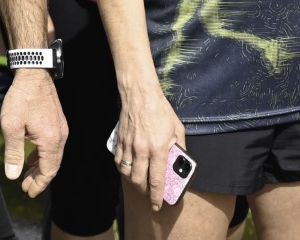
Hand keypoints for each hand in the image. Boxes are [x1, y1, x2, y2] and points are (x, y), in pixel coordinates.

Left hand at [0, 69, 66, 197]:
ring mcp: (61, 128)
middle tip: (26, 187)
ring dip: (40, 167)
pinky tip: (32, 156)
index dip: (39, 184)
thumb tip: (13, 176)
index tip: (28, 193)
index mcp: (51, 141)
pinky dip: (42, 154)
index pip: (48, 171)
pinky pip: (52, 145)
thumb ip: (13, 153)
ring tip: (27, 175)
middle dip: (39, 178)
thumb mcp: (12, 127)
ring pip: (53, 155)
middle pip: (52, 165)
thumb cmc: (21, 98)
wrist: (34, 73)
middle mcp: (60, 136)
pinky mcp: (57, 121)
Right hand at [114, 81, 186, 211]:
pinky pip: (118, 161)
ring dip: (132, 181)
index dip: (156, 196)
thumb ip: (179, 147)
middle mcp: (142, 151)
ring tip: (139, 182)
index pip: (156, 180)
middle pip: (138, 180)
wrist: (140, 94)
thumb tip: (180, 162)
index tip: (157, 205)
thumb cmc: (161, 110)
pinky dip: (122, 169)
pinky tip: (128, 169)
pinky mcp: (120, 141)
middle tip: (149, 194)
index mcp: (158, 149)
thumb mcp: (177, 129)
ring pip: (126, 173)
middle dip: (144, 192)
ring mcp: (129, 146)